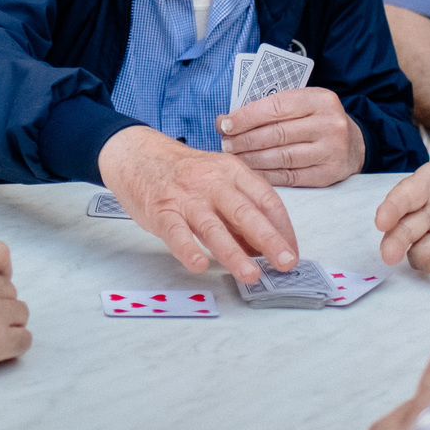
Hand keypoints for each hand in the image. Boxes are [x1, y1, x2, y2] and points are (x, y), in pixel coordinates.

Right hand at [98, 125, 297, 286]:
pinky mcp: (161, 211)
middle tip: (286, 262)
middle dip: (269, 239)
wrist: (137, 155)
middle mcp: (212, 182)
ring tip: (250, 275)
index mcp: (231, 171)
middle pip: (245, 212)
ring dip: (234, 253)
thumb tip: (262, 247)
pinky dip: (188, 250)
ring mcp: (186, 197)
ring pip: (213, 227)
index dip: (283, 227)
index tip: (291, 250)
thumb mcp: (218, 179)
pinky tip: (199, 265)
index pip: (266, 198)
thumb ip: (239, 210)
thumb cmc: (182, 172)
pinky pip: (176, 233)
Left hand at [220, 87, 363, 186]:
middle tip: (224, 144)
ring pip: (281, 157)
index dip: (246, 117)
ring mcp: (331, 151)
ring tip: (233, 158)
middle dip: (244, 140)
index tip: (224, 124)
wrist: (354, 143)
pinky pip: (289, 177)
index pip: (276, 107)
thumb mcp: (303, 103)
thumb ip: (272, 108)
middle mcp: (329, 124)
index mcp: (320, 99)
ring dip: (251, 159)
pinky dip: (266, 175)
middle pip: (277, 134)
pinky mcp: (328, 174)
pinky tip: (250, 172)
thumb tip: (227, 121)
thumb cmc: (317, 120)